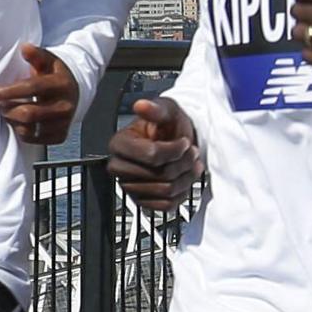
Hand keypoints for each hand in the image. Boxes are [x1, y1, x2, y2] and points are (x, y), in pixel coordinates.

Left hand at [0, 43, 77, 145]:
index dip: (9, 92)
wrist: (76, 91)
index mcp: (60, 84)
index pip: (31, 88)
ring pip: (30, 129)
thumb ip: (36, 55)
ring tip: (6, 112)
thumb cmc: (54, 73)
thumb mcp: (48, 60)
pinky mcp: (61, 135)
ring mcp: (64, 122)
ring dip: (12, 121)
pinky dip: (23, 133)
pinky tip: (17, 123)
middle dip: (7, 109)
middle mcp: (64, 105)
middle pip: (28, 113)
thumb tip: (24, 47)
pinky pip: (36, 140)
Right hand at [107, 97, 202, 211]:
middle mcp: (119, 166)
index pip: (151, 155)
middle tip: (192, 153)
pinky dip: (181, 194)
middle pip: (160, 175)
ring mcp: (129, 186)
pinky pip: (165, 206)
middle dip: (183, 164)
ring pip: (165, 191)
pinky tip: (184, 179)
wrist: (174, 141)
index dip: (174, 150)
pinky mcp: (141, 201)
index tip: (184, 142)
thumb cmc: (168, 125)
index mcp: (119, 144)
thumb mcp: (166, 111)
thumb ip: (155, 109)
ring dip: (186, 178)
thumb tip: (141, 105)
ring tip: (191, 165)